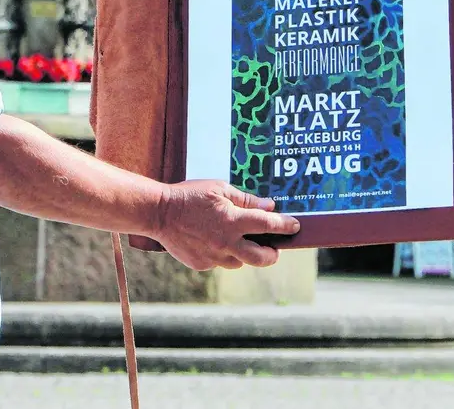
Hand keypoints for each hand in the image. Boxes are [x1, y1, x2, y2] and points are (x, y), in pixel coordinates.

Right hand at [149, 180, 300, 270]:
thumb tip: (268, 207)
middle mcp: (226, 242)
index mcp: (232, 221)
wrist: (158, 213)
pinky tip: (213, 241)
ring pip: (240, 262)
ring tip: (239, 241)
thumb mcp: (219, 189)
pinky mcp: (202, 264)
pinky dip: (223, 253)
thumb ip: (245, 200)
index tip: (295, 226)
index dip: (285, 226)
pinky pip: (220, 262)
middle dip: (273, 254)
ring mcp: (214, 256)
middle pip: (262, 258)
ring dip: (245, 253)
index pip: (268, 225)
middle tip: (275, 248)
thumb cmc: (190, 196)